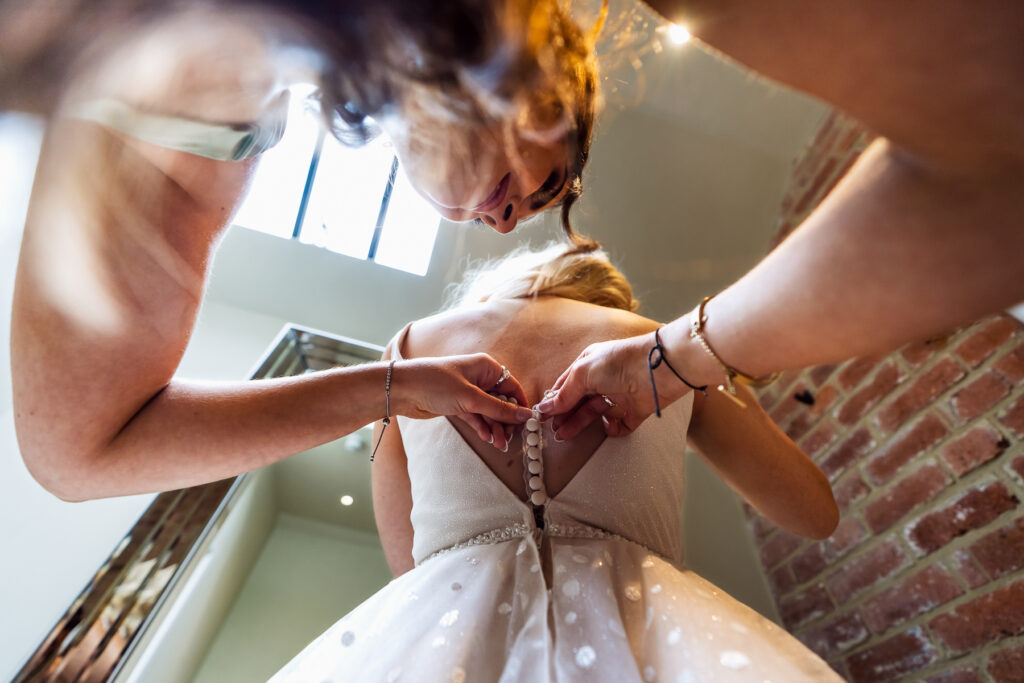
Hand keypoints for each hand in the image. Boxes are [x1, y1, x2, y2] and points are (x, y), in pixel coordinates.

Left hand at [391, 354, 532, 450]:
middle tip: (508, 440)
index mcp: (486, 367)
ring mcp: (468, 392)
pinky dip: (482, 427)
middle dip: (506, 421)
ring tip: (498, 445)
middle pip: (502, 402)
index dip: (520, 405)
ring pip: (489, 412)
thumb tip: (525, 415)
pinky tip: (487, 438)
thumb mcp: (471, 398)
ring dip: (495, 428)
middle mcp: (479, 378)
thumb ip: (499, 409)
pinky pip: (476, 417)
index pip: (512, 387)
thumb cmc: (435, 384)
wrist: (402, 390)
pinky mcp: (457, 404)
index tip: (526, 424)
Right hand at [536, 331, 692, 440]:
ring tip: (566, 436)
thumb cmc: (620, 362)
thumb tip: (545, 408)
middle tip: (554, 433)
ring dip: (580, 424)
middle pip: (578, 402)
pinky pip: (620, 425)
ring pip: (594, 414)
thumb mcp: (584, 373)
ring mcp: (619, 395)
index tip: (542, 418)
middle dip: (565, 416)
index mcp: (588, 365)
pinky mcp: (635, 410)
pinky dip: (613, 429)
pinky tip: (607, 427)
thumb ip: (565, 393)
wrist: (660, 368)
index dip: (553, 401)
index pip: (565, 386)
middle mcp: (602, 380)